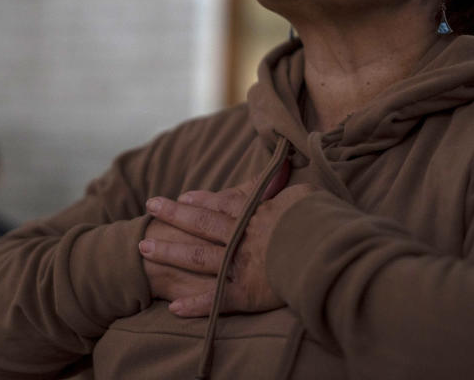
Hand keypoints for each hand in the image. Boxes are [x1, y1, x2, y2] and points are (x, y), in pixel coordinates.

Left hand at [141, 171, 314, 316]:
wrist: (329, 251)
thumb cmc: (322, 222)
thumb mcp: (306, 197)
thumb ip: (288, 188)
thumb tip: (285, 166)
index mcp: (256, 215)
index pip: (223, 204)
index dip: (202, 199)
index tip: (184, 195)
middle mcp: (242, 237)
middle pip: (201, 223)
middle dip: (174, 214)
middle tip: (151, 206)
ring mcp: (240, 265)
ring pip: (198, 256)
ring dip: (170, 251)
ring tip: (144, 247)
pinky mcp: (246, 293)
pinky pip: (215, 300)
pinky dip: (195, 305)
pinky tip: (173, 307)